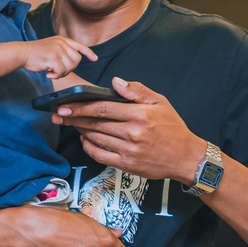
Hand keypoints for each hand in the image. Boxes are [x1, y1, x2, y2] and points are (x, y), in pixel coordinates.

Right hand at [24, 36, 96, 78]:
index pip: (79, 46)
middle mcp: (61, 43)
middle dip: (70, 68)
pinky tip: (48, 74)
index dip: (88, 53)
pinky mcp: (53, 57)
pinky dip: (55, 75)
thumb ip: (62, 51)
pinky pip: (61, 71)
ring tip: (52, 72)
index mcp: (62, 40)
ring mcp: (58, 49)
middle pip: (76, 60)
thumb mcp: (51, 47)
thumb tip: (72, 62)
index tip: (95, 58)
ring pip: (70, 67)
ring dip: (61, 73)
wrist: (22, 53)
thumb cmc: (35, 53)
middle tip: (58, 71)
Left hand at [53, 77, 205, 183]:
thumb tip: (115, 82)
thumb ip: (136, 91)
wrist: (187, 158)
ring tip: (72, 124)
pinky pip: (101, 155)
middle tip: (60, 115)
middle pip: (95, 123)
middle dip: (74, 119)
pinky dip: (89, 147)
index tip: (66, 105)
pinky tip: (85, 140)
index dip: (80, 106)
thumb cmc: (174, 129)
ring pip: (95, 138)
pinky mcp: (127, 164)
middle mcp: (133, 133)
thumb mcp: (160, 102)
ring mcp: (129, 150)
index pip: (102, 108)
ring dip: (80, 131)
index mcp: (140, 114)